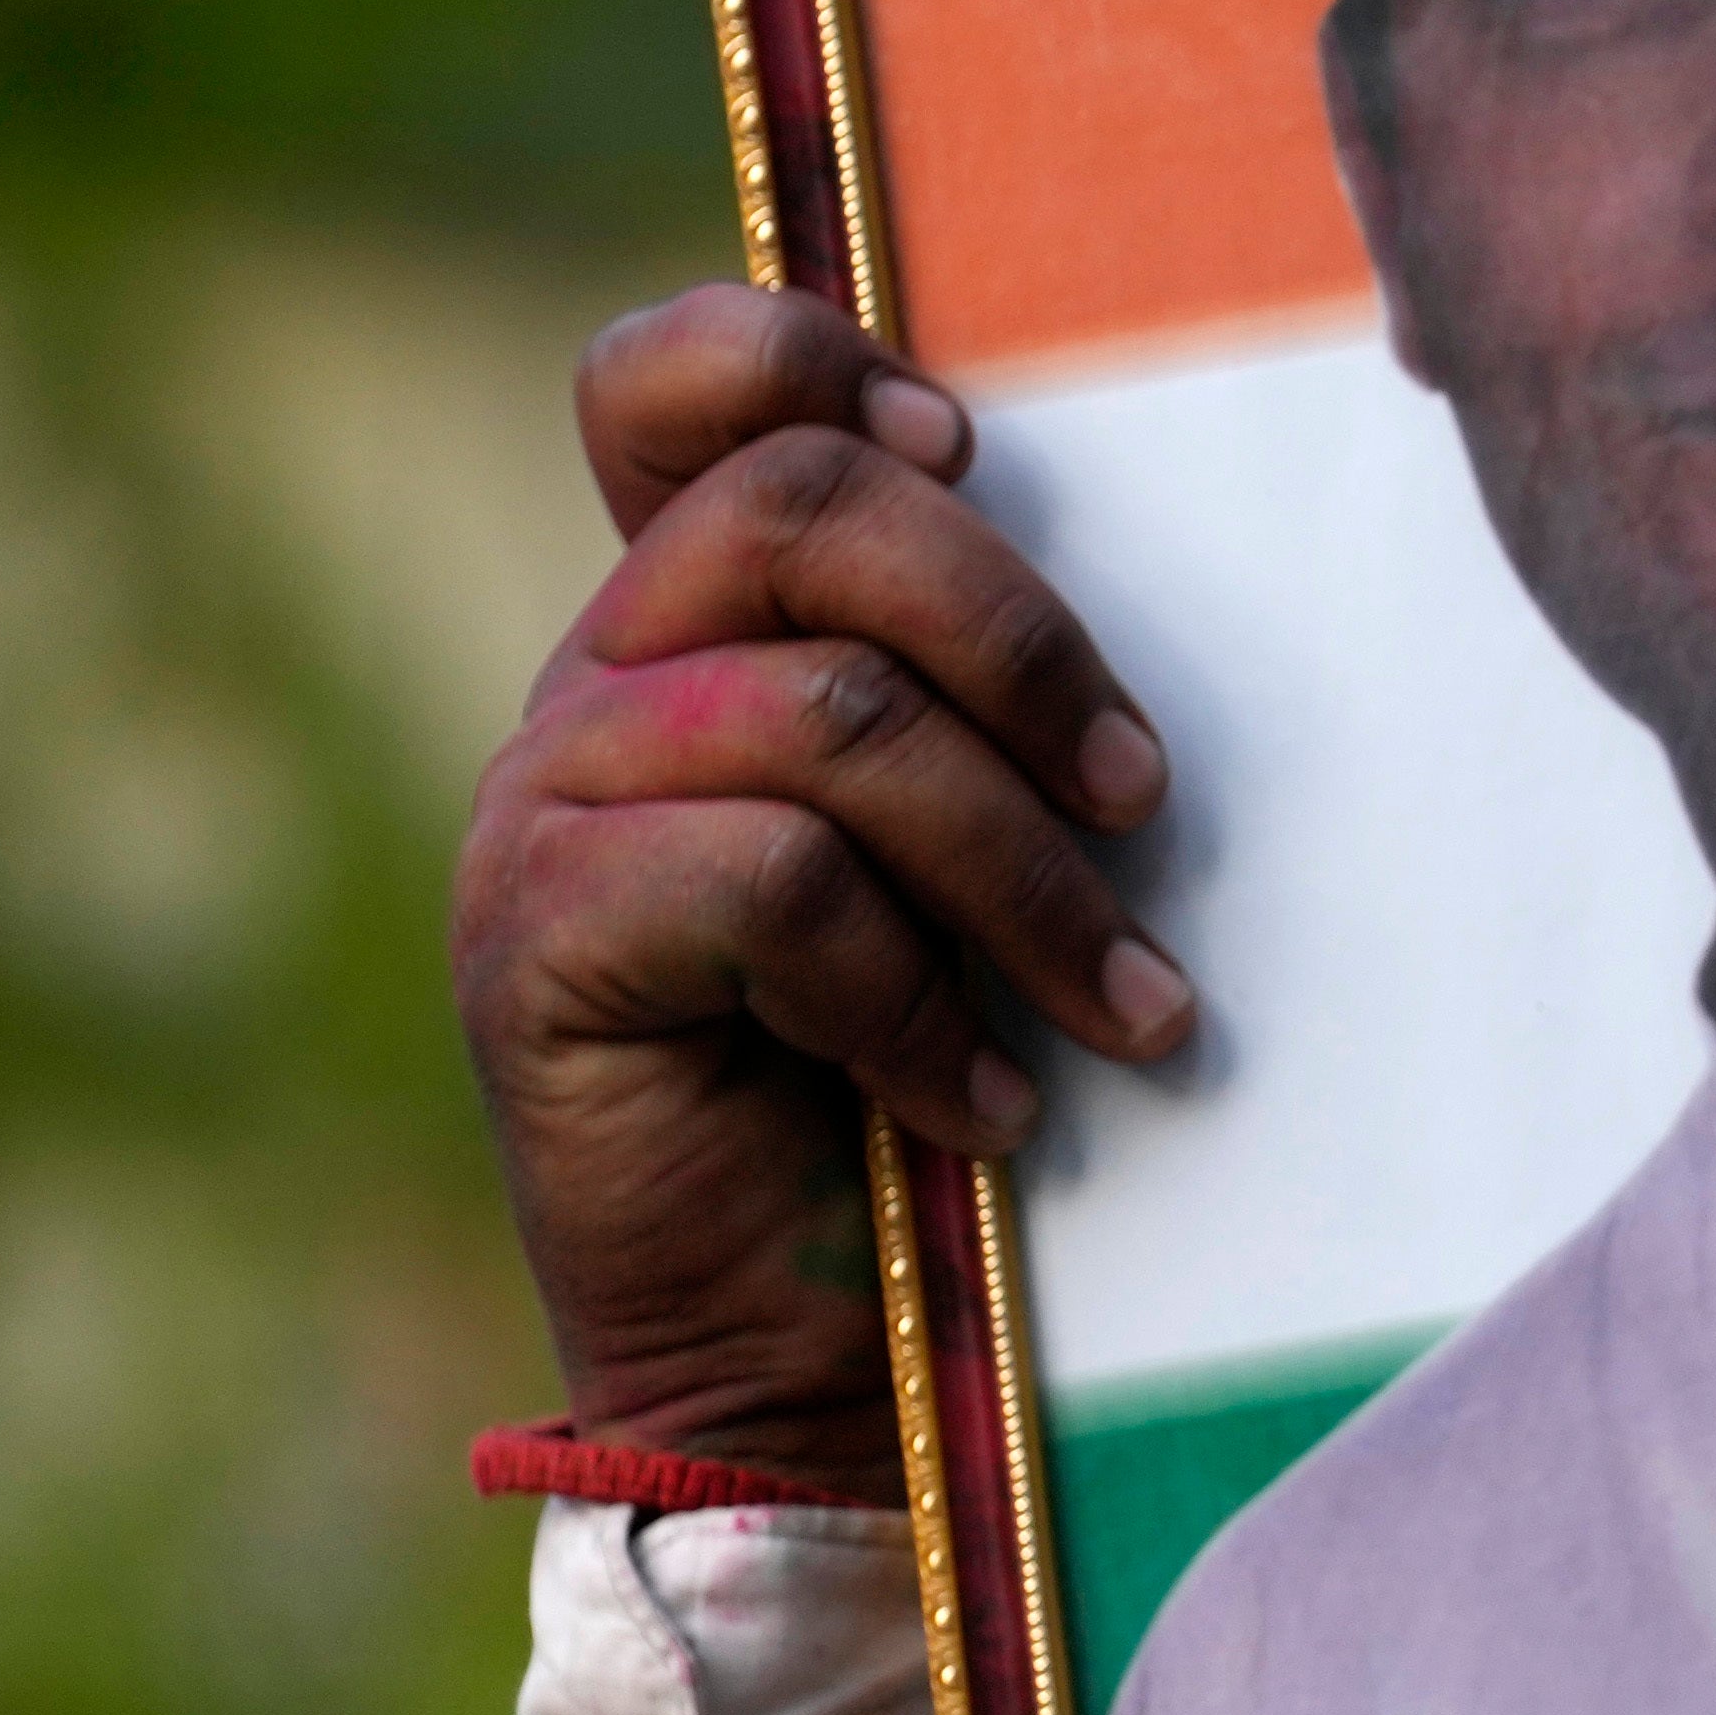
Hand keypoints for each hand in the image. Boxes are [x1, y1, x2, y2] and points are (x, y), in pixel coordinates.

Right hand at [449, 286, 1192, 1479]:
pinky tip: (984, 1105)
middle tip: (1148, 801)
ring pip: (828, 719)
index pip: (676, 385)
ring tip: (1129, 1010)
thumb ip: (994, 697)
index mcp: (699, 621)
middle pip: (798, 512)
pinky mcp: (536, 942)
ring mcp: (544, 806)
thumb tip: (1179, 541)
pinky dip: (918, 999)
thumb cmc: (945, 1073)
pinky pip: (772, 883)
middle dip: (1021, 640)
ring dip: (1024, 872)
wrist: (807, 1353)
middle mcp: (598, 683)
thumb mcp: (988, 851)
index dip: (810, 362)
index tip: (973, 450)